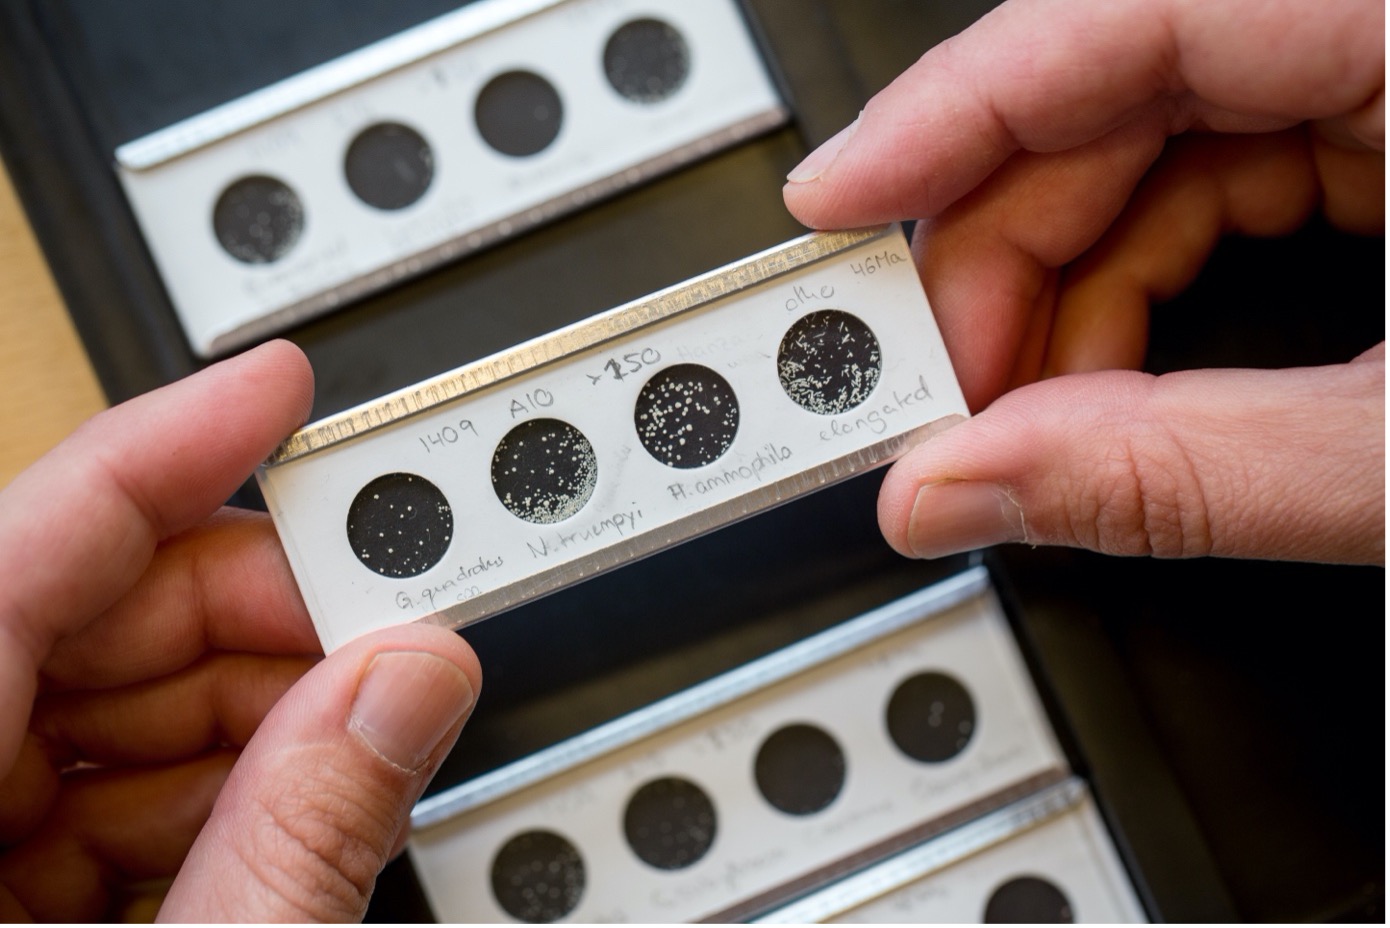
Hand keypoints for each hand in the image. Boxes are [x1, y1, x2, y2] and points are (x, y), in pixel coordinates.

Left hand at [0, 341, 481, 920]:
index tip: (280, 389)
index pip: (18, 554)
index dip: (166, 448)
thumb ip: (300, 841)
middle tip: (392, 617)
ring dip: (257, 703)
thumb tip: (412, 682)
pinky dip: (213, 781)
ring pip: (105, 700)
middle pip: (86, 617)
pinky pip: (99, 783)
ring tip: (369, 724)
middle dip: (261, 606)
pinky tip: (299, 798)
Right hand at [784, 0, 1383, 562]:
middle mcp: (1382, 31)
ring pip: (1157, 151)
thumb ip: (1183, 470)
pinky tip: (1106, 387)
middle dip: (1000, 260)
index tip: (835, 205)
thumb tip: (959, 485)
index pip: (1129, 14)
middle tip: (936, 389)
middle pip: (1114, 99)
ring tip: (1018, 418)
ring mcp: (1385, 78)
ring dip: (1060, 296)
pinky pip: (1225, 184)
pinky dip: (1141, 293)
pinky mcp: (1388, 138)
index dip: (952, 111)